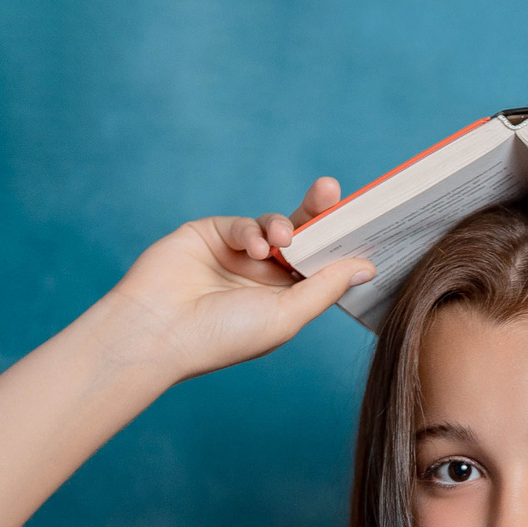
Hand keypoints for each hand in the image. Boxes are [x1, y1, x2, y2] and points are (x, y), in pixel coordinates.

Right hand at [109, 177, 373, 378]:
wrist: (159, 330)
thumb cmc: (224, 336)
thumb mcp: (287, 315)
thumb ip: (326, 287)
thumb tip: (368, 266)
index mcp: (287, 301)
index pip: (322, 265)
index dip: (340, 244)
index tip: (364, 220)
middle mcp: (265, 277)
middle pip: (304, 237)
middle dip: (319, 213)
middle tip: (331, 190)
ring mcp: (238, 255)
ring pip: (275, 225)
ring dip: (284, 226)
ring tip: (283, 239)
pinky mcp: (211, 235)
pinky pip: (243, 223)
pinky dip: (252, 231)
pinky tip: (252, 248)